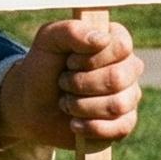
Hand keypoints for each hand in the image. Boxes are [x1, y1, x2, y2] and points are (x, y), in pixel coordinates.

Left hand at [0, 18, 143, 149]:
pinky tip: (74, 123)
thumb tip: (102, 39)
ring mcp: (129, 96)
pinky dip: (90, 127)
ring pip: (118, 105)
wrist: (31, 105)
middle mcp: (128, 67)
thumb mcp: (48, 41)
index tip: (69, 61)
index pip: (121, 45)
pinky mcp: (124, 123)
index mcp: (113, 41)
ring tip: (66, 102)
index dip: (91, 57)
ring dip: (82, 106)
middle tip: (63, 82)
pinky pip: (120, 128)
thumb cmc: (42, 67)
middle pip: (118, 78)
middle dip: (81, 84)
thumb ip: (71, 31)